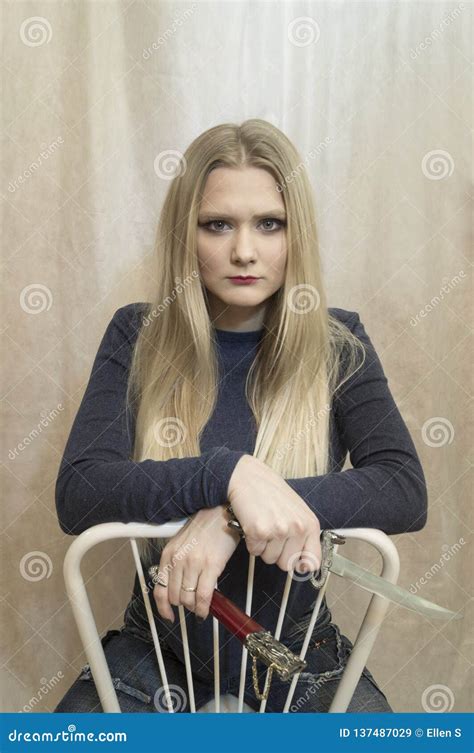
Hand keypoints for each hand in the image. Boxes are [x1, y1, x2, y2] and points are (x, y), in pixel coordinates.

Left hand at [153, 505, 240, 621]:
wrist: (222, 512)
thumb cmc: (205, 526)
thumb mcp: (182, 542)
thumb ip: (177, 562)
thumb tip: (180, 586)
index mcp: (168, 554)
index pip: (160, 589)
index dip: (163, 608)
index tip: (169, 616)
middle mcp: (178, 560)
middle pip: (175, 597)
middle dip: (184, 605)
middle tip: (194, 605)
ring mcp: (194, 564)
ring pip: (189, 599)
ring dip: (195, 607)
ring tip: (202, 606)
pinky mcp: (211, 566)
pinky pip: (204, 596)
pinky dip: (204, 608)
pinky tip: (207, 610)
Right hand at [227, 454, 320, 573]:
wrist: (248, 477)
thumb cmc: (271, 493)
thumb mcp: (297, 511)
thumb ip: (304, 536)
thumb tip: (305, 566)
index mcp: (310, 524)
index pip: (313, 561)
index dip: (302, 566)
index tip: (296, 564)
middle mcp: (297, 528)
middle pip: (287, 564)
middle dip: (277, 553)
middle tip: (272, 534)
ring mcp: (278, 530)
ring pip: (269, 559)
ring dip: (263, 547)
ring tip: (263, 525)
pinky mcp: (259, 531)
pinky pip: (254, 551)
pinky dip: (251, 541)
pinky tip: (253, 524)